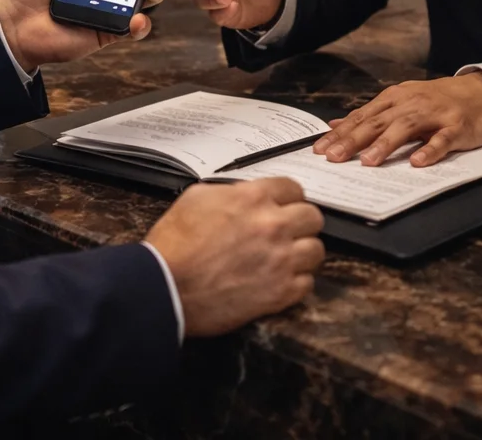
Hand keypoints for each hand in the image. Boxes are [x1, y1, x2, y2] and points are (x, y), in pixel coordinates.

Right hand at [145, 178, 324, 336]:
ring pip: (316, 250)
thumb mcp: (196, 198)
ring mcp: (281, 261)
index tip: (283, 206)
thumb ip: (229, 193)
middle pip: (312, 217)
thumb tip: (243, 196)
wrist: (164, 286)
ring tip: (285, 258)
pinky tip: (279, 281)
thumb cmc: (173, 244)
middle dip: (300, 223)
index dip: (287, 198)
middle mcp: (273, 226)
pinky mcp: (280, 293)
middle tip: (286, 232)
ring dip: (302, 253)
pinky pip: (307, 283)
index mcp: (253, 198)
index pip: (293, 188)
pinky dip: (296, 283)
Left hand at [313, 73, 481, 167]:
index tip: (319, 150)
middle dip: (354, 140)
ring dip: (386, 144)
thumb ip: (369, 115)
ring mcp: (434, 114)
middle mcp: (410, 104)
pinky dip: (430, 150)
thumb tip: (335, 125)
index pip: (361, 117)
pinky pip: (442, 139)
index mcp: (393, 99)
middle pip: (378, 122)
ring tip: (368, 162)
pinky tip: (417, 162)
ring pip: (406, 128)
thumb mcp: (399, 103)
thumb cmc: (434, 101)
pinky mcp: (456, 126)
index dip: (340, 134)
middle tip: (334, 158)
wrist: (477, 93)